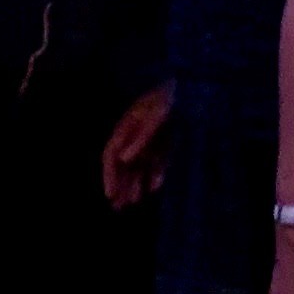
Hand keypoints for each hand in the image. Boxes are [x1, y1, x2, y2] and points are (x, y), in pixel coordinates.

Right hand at [101, 86, 171, 208]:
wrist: (184, 86)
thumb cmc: (165, 99)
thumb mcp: (154, 116)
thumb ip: (140, 137)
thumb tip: (124, 159)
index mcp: (125, 129)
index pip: (111, 157)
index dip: (109, 177)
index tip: (110, 195)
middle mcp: (133, 136)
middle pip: (123, 165)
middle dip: (120, 185)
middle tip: (119, 207)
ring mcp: (149, 138)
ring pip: (138, 166)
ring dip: (135, 183)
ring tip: (133, 202)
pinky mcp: (164, 140)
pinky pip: (157, 160)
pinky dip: (155, 173)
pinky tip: (155, 187)